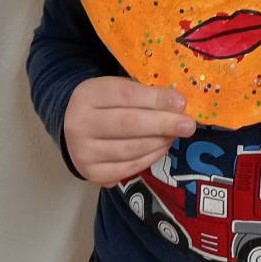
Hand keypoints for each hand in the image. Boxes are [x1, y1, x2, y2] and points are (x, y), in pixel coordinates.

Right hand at [63, 76, 195, 186]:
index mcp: (88, 95)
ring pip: (130, 149)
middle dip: (163, 124)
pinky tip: (161, 147)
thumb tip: (177, 105)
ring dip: (159, 142)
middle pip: (129, 124)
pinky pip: (128, 168)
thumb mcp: (115, 88)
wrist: (72, 127)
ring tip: (175, 135)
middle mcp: (80, 125)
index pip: (127, 96)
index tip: (181, 103)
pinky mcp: (91, 174)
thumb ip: (142, 93)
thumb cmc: (103, 103)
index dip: (156, 99)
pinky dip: (150, 158)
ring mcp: (84, 152)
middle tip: (188, 125)